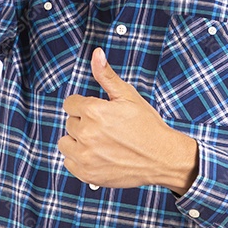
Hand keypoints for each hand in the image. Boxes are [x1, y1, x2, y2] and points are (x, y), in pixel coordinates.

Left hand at [58, 48, 198, 192]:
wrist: (162, 157)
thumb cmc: (147, 125)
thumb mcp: (128, 96)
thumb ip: (106, 75)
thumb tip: (96, 54)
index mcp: (93, 111)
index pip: (70, 104)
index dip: (84, 106)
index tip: (98, 112)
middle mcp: (86, 133)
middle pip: (70, 123)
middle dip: (84, 123)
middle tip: (105, 129)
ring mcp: (85, 155)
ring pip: (65, 143)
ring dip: (77, 141)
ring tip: (99, 142)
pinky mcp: (86, 173)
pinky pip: (68, 162)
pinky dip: (79, 159)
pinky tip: (97, 155)